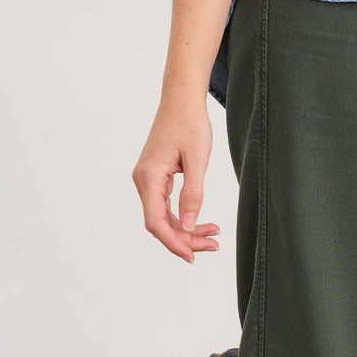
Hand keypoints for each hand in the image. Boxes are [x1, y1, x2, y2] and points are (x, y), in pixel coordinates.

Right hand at [132, 93, 221, 264]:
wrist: (182, 100)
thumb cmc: (190, 124)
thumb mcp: (198, 160)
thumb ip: (193, 194)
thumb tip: (187, 226)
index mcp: (149, 177)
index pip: (156, 222)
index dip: (174, 242)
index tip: (192, 256)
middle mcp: (143, 181)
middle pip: (160, 222)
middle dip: (185, 238)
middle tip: (213, 245)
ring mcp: (148, 179)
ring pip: (164, 215)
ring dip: (186, 229)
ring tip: (213, 235)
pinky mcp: (156, 176)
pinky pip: (166, 204)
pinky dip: (183, 215)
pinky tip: (202, 222)